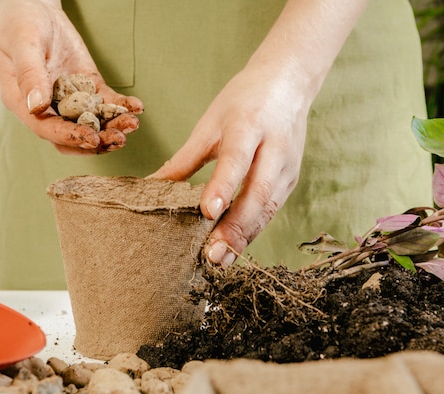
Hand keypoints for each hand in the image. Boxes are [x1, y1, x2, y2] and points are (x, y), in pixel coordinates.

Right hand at [0, 0, 142, 154]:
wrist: (35, 6)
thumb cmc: (21, 23)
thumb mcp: (22, 44)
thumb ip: (29, 74)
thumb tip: (37, 107)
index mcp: (22, 102)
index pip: (46, 128)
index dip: (70, 136)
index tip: (92, 139)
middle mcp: (46, 107)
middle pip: (72, 134)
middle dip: (97, 140)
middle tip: (120, 138)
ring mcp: (68, 99)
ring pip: (92, 123)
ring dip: (113, 127)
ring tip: (132, 123)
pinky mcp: (86, 87)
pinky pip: (104, 102)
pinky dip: (121, 106)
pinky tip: (136, 106)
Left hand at [149, 0, 368, 264]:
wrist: (288, 84)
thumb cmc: (243, 101)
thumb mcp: (210, 123)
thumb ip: (185, 158)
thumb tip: (152, 186)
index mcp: (249, 126)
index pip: (237, 160)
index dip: (223, 186)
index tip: (207, 212)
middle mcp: (274, 149)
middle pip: (258, 193)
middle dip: (236, 227)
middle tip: (213, 255)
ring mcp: (287, 167)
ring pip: (268, 208)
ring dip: (245, 237)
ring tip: (221, 260)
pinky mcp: (291, 180)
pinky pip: (271, 211)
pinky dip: (253, 231)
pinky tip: (235, 248)